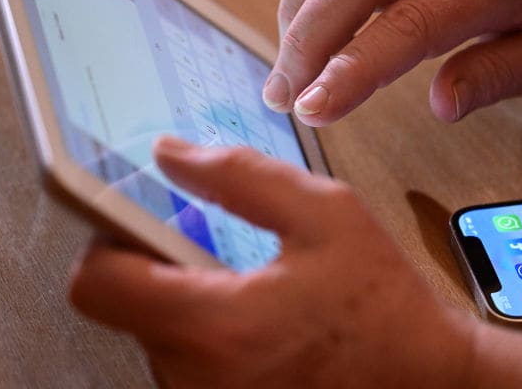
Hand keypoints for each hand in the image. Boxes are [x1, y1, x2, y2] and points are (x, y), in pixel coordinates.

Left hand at [68, 137, 475, 387]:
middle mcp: (197, 378)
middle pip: (125, 306)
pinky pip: (184, 360)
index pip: (96, 284)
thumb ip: (240, 177)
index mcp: (216, 326)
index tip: (138, 219)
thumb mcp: (325, 215)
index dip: (108, 239)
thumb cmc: (383, 308)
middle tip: (214, 245)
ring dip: (186, 298)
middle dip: (161, 265)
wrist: (424, 379)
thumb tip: (171, 156)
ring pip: (154, 333)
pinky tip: (257, 315)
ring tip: (248, 284)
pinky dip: (206, 330)